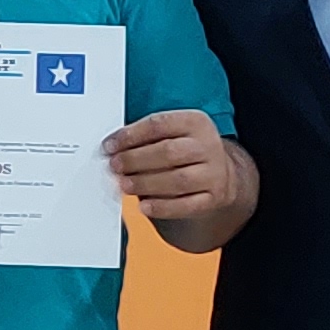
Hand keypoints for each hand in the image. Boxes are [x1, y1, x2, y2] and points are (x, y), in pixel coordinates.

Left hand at [104, 107, 243, 228]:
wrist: (219, 172)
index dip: (130, 136)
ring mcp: (215, 172)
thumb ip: (145, 139)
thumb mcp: (171, 134)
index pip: (159, 125)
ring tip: (124, 185)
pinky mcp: (215, 197)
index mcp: (195, 122)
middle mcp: (208, 145)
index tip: (110, 146)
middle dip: (136, 160)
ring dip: (145, 184)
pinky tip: (144, 206)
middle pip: (168, 152)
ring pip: (177, 180)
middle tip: (115, 166)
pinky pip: (187, 205)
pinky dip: (162, 207)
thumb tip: (113, 150)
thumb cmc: (184, 151)